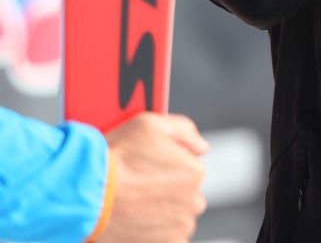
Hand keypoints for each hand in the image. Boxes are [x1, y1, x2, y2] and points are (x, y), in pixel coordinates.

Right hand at [97, 112, 208, 242]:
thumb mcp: (150, 124)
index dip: (164, 169)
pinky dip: (151, 234)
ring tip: (130, 209)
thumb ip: (184, 130)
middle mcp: (193, 202)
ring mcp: (178, 228)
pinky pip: (163, 239)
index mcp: (194, 172)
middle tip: (136, 192)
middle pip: (182, 197)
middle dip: (163, 194)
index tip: (144, 172)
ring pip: (173, 219)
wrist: (83, 195)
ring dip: (157, 216)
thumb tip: (201, 147)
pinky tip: (132, 224)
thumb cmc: (114, 160)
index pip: (188, 170)